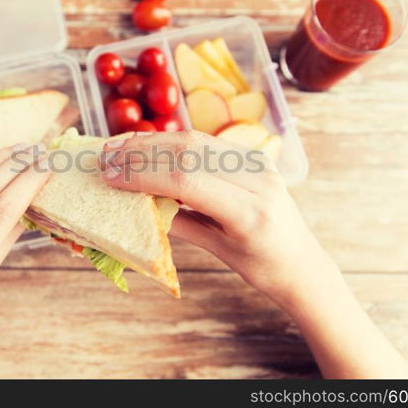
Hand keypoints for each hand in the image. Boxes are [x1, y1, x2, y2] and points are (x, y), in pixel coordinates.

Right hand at [100, 131, 407, 377]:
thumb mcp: (218, 251)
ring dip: (152, 141)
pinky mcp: (254, 156)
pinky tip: (149, 147)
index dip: (142, 172)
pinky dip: (173, 143)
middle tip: (104, 155)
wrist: (302, 262)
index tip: (109, 175)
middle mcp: (256, 180)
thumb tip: (137, 202)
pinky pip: (207, 143)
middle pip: (189, 150)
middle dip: (141, 151)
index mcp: (248, 212)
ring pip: (196, 140)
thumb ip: (180, 222)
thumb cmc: (261, 267)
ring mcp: (258, 164)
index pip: (186, 178)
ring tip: (118, 147)